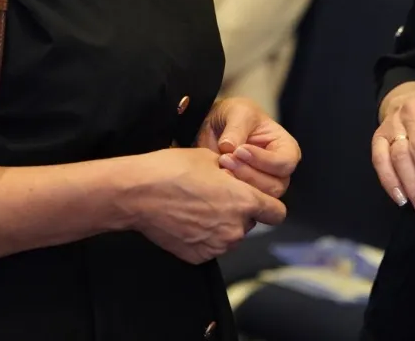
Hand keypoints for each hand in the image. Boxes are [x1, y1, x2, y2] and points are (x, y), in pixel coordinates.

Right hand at [126, 147, 286, 264]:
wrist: (138, 193)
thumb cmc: (172, 171)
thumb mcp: (210, 158)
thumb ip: (235, 173)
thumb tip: (239, 177)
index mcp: (244, 201)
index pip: (277, 213)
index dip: (269, 204)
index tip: (259, 199)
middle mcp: (235, 228)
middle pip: (250, 223)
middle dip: (239, 210)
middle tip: (216, 195)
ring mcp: (217, 246)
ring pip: (231, 235)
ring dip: (222, 224)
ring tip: (198, 206)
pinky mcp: (199, 256)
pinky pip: (211, 246)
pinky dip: (204, 236)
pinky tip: (187, 219)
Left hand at [196, 97, 299, 199]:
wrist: (214, 127)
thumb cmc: (234, 115)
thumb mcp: (237, 111)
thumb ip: (237, 127)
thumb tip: (230, 147)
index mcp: (285, 148)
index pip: (286, 162)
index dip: (264, 160)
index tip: (240, 150)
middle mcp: (278, 169)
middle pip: (275, 186)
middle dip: (249, 174)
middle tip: (226, 158)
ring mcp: (263, 183)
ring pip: (260, 197)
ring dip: (239, 182)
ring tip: (221, 163)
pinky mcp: (246, 194)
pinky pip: (244, 201)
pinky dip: (230, 191)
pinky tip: (217, 176)